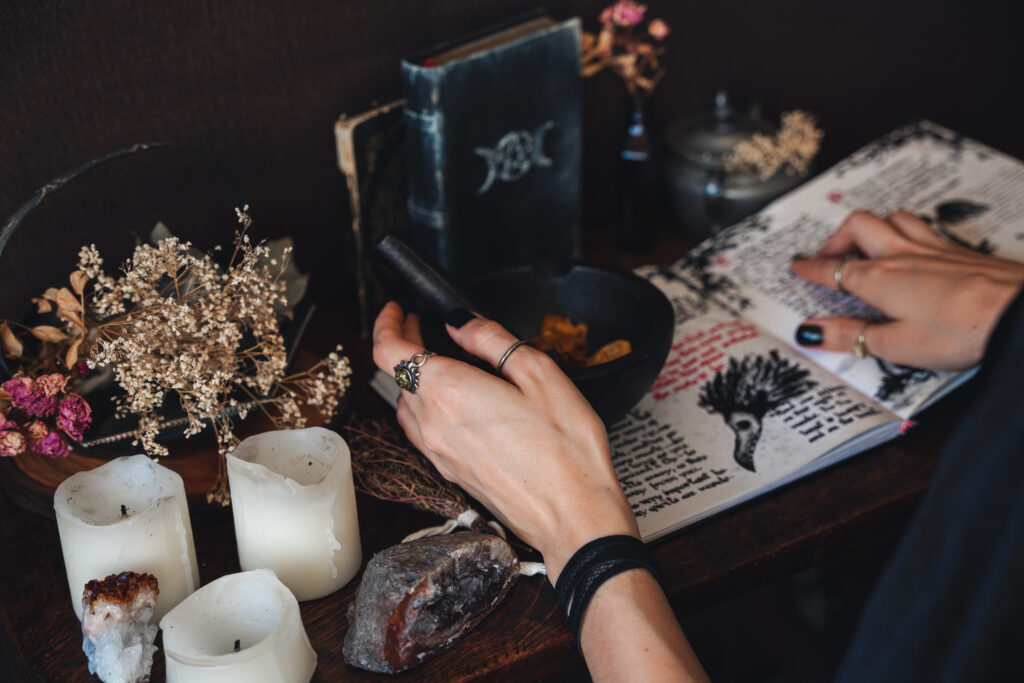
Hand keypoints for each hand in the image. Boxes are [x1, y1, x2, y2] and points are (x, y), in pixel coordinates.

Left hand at [371, 303, 637, 580]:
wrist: (573, 516)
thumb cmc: (566, 448)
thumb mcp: (539, 373)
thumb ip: (491, 340)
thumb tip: (461, 323)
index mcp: (449, 391)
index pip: (389, 351)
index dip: (387, 323)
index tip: (398, 309)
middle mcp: (433, 424)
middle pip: (396, 376)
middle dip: (404, 345)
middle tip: (420, 326)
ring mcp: (438, 453)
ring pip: (406, 406)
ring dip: (412, 378)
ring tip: (434, 361)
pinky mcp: (450, 473)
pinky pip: (421, 431)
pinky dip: (423, 406)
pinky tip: (449, 402)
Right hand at [791, 210, 1023, 369]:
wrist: (1017, 312)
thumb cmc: (961, 330)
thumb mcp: (895, 345)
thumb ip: (850, 336)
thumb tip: (811, 332)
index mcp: (877, 279)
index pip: (832, 269)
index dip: (810, 268)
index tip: (796, 266)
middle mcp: (900, 255)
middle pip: (857, 227)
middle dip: (835, 238)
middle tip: (827, 257)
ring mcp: (932, 248)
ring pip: (891, 218)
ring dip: (872, 226)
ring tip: (866, 243)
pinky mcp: (958, 250)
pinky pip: (922, 226)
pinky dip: (905, 230)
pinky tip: (913, 247)